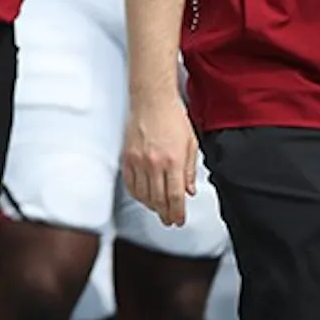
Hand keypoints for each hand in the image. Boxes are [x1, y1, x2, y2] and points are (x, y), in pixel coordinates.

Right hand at [122, 94, 198, 226]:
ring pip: (143, 194)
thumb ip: (190, 170)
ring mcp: (139, 161)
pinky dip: (136, 194)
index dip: (177, 213)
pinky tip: (142, 196)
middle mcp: (155, 163)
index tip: (178, 220)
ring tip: (157, 209)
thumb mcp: (191, 144)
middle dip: (165, 214)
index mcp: (174, 161)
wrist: (152, 100)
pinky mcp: (128, 156)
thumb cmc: (172, 117)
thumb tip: (189, 190)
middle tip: (168, 219)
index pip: (176, 197)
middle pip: (159, 199)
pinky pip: (130, 183)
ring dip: (151, 206)